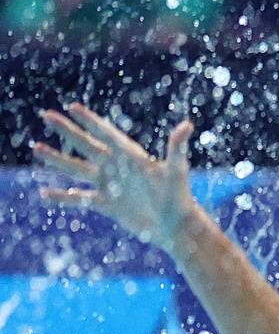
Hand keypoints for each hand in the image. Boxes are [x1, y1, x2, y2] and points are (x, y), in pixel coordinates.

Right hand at [35, 105, 198, 251]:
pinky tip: (44, 193)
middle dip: (67, 130)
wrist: (176, 226)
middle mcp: (117, 168)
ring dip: (56, 159)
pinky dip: (63, 197)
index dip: (90, 121)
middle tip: (46, 115)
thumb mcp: (177, 171)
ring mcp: (110, 185)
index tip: (72, 107)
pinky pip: (80, 199)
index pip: (107, 134)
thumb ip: (177, 147)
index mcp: (131, 156)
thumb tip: (187, 125)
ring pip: (77, 169)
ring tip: (36, 148)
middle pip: (86, 145)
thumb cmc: (180, 196)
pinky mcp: (107, 204)